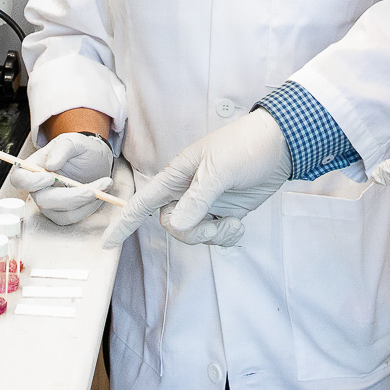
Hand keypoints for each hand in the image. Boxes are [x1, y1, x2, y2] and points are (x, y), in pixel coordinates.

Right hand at [11, 131, 114, 225]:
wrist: (95, 159)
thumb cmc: (80, 149)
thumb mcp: (73, 141)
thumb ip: (62, 149)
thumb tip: (50, 164)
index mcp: (34, 167)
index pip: (19, 179)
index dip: (30, 182)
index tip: (50, 176)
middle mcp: (38, 188)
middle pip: (44, 201)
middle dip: (71, 197)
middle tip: (92, 190)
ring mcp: (50, 203)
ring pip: (61, 213)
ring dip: (85, 203)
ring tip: (104, 185)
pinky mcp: (63, 212)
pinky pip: (73, 217)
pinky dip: (89, 207)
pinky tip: (101, 193)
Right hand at [100, 109, 290, 250]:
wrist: (282, 146)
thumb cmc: (246, 146)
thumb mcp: (220, 169)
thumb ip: (198, 198)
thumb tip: (177, 225)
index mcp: (177, 175)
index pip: (143, 201)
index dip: (125, 222)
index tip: (108, 243)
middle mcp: (187, 190)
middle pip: (172, 226)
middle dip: (192, 233)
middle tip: (217, 225)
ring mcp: (205, 202)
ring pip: (193, 234)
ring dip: (213, 235)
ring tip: (234, 223)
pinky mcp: (224, 211)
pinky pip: (214, 235)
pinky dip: (225, 236)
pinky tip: (239, 224)